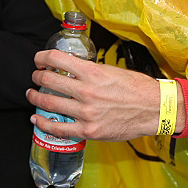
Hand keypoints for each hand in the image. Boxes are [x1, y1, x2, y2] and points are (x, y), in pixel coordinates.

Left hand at [26, 50, 183, 140]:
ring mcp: (86, 112)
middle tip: (36, 76)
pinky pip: (59, 128)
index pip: (56, 59)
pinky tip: (37, 119)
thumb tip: (73, 71)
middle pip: (48, 80)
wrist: (155, 109)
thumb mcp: (112, 71)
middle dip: (37, 77)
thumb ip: (91, 71)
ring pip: (49, 103)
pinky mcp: (89, 130)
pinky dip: (43, 123)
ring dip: (36, 97)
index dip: (42, 57)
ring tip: (32, 94)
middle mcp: (86, 91)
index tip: (39, 60)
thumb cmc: (137, 88)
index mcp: (92, 72)